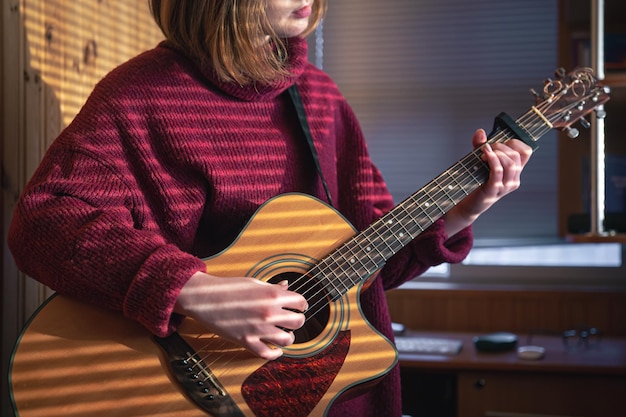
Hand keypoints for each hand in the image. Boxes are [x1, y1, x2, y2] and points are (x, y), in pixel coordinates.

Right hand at [174, 271, 307, 359]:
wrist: (205, 298)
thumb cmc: (228, 288)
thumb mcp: (254, 282)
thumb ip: (273, 287)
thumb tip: (286, 286)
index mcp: (272, 295)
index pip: (301, 302)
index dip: (301, 305)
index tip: (299, 307)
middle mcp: (269, 312)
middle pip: (298, 322)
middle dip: (297, 321)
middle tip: (292, 320)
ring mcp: (258, 328)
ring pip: (287, 340)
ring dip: (289, 337)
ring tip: (285, 334)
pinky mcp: (246, 341)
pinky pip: (267, 354)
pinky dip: (275, 354)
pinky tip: (276, 349)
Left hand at [444, 129, 532, 235]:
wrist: (468, 204)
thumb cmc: (475, 182)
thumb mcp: (479, 161)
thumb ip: (480, 146)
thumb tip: (480, 132)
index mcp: (514, 171)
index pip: (526, 152)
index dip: (515, 142)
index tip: (500, 142)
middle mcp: (513, 179)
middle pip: (516, 156)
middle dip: (500, 146)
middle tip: (486, 148)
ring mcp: (505, 186)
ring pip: (510, 163)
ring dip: (497, 153)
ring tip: (483, 152)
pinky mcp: (494, 190)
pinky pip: (498, 172)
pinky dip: (492, 160)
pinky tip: (484, 155)